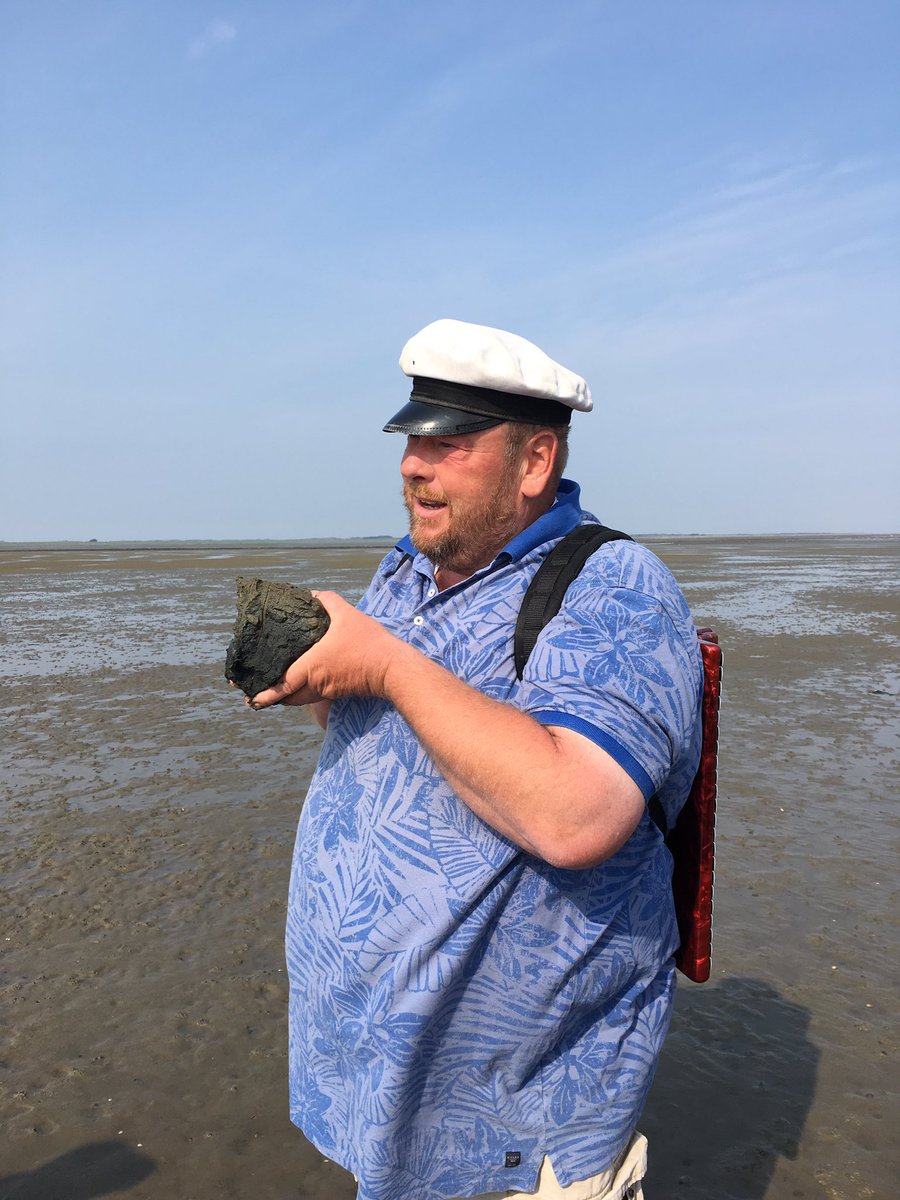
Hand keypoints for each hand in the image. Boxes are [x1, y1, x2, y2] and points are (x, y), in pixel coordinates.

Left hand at [248, 591, 400, 709]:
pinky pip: (315, 696)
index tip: (251, 698)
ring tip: (276, 691)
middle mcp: (317, 682)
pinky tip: (303, 683)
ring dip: (288, 697)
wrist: (392, 668)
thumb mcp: (347, 614)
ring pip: (301, 699)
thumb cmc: (369, 642)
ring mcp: (328, 690)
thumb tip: (311, 594)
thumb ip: (327, 601)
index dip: (266, 693)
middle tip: (258, 694)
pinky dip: (304, 693)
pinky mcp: (339, 692)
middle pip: (288, 697)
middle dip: (272, 698)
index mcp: (313, 665)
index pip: (283, 684)